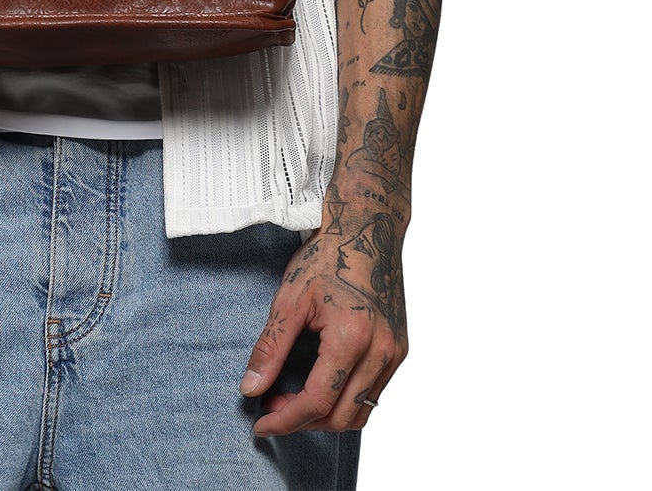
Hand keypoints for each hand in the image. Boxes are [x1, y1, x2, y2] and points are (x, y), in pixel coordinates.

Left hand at [239, 228, 406, 434]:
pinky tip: (321, 383)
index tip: (261, 423)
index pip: (318, 401)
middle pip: (343, 416)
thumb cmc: (328, 256)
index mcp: (352, 338)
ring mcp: (395, 352)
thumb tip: (251, 388)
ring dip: (327, 415)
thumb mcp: (289, 299)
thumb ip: (270, 348)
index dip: (286, 419)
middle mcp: (381, 352)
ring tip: (294, 399)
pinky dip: (346, 399)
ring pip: (362, 411)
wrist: (367, 228)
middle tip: (273, 408)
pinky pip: (373, 392)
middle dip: (304, 422)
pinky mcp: (400, 349)